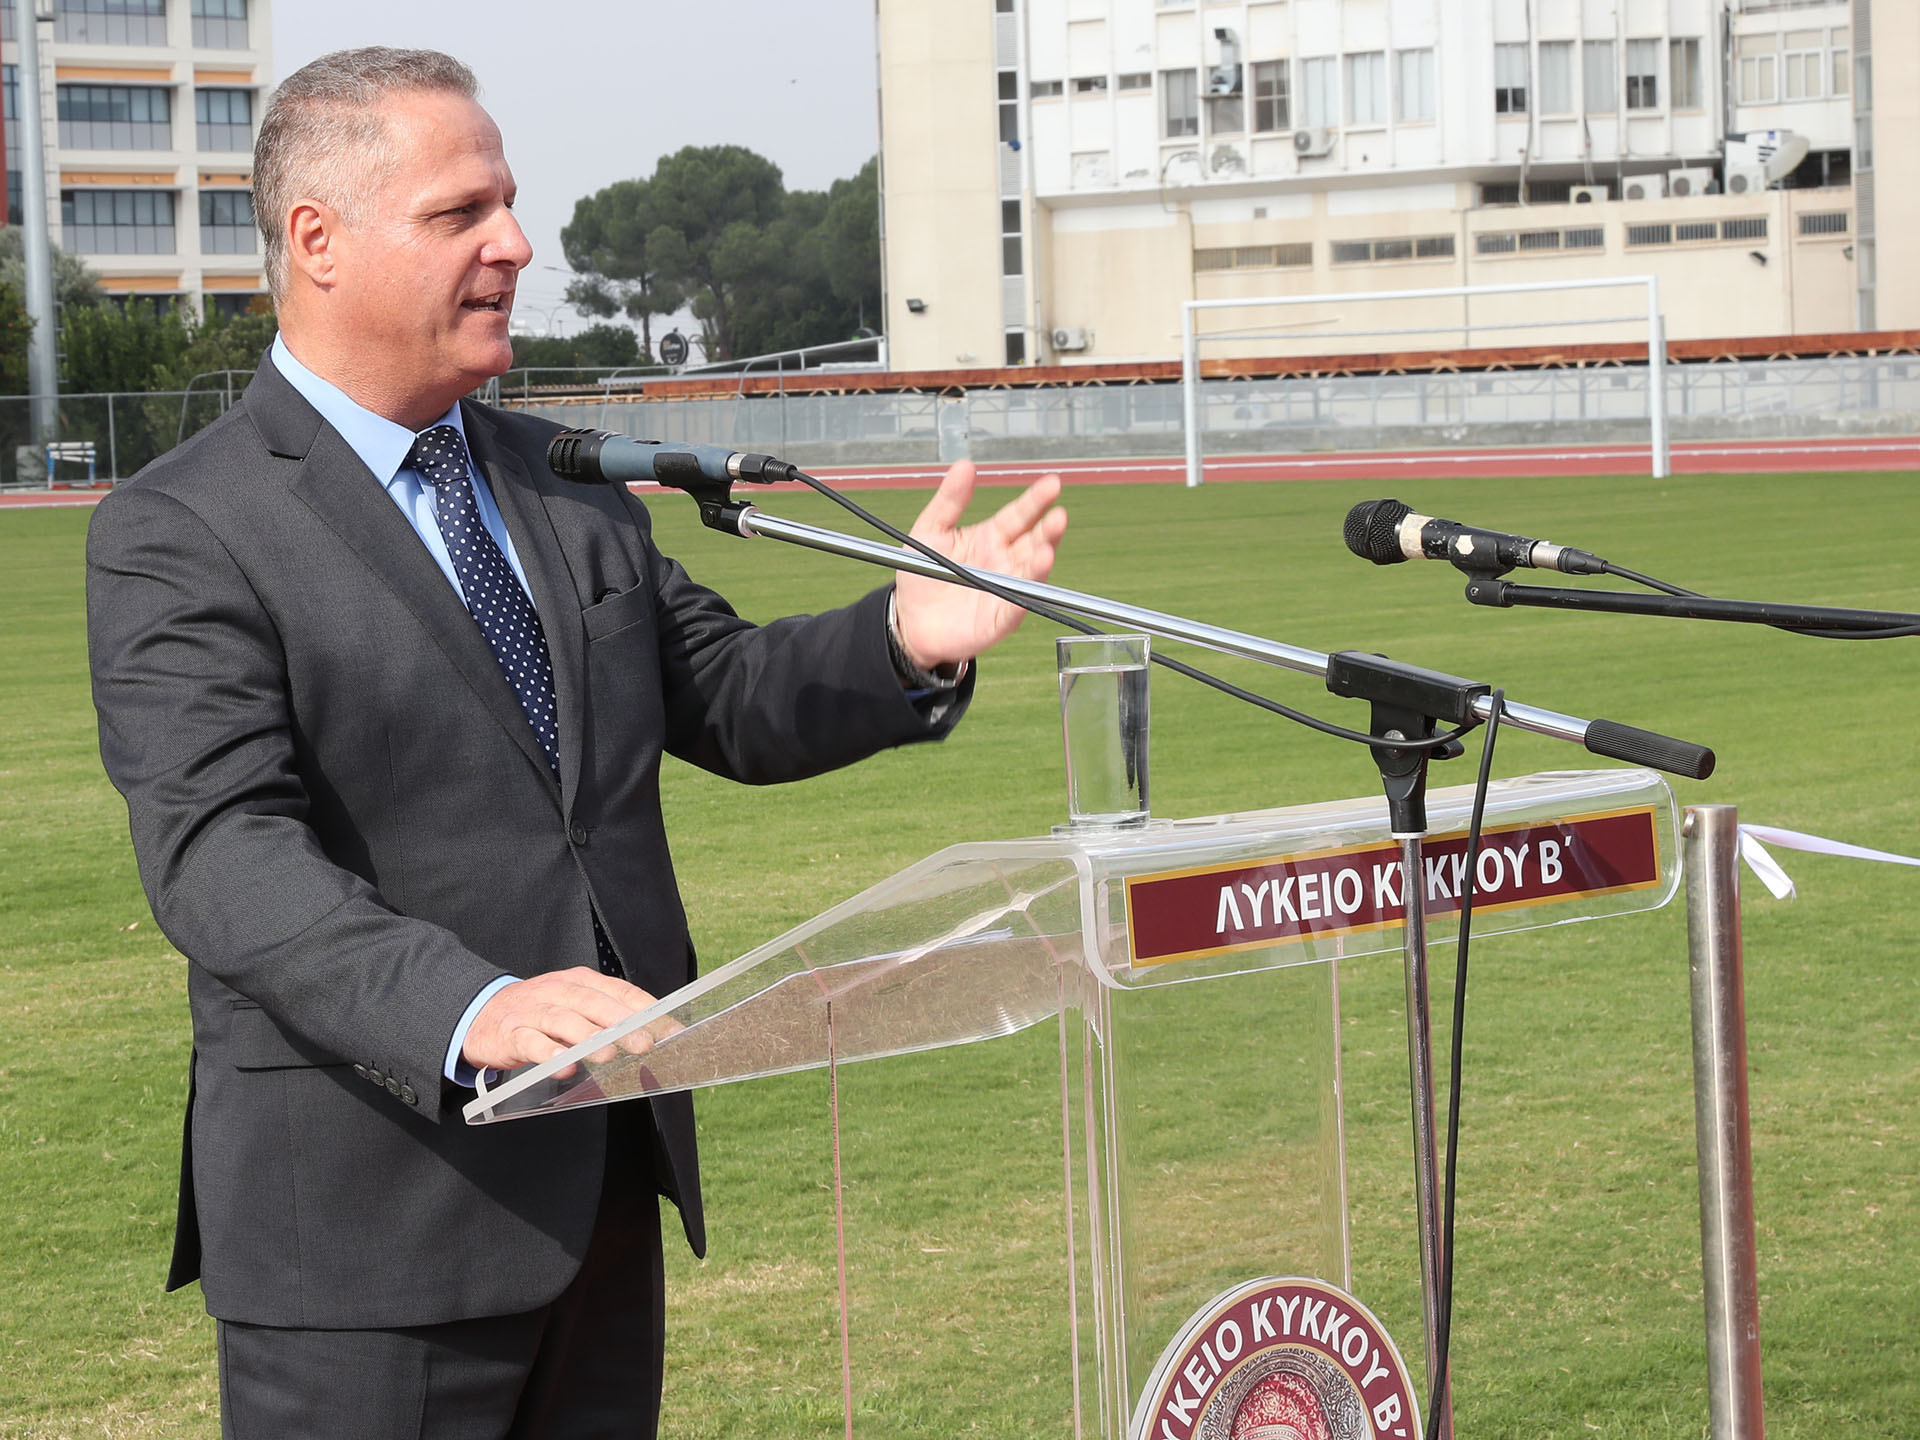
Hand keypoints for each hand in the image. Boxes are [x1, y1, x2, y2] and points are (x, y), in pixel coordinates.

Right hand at [461, 967, 663, 1076]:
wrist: (481, 1014)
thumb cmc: (539, 1012)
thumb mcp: (573, 1005)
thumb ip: (605, 1017)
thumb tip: (649, 1034)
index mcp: (579, 981)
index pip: (618, 990)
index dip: (646, 1009)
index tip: (670, 1029)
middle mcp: (557, 991)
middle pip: (593, 1003)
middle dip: (621, 1023)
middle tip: (645, 1043)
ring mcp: (532, 1011)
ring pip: (562, 1020)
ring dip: (587, 1037)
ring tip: (609, 1055)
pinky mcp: (511, 1034)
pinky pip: (530, 1043)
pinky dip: (548, 1053)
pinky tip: (565, 1066)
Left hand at [893, 461, 1067, 669]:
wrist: (910, 621)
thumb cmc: (923, 575)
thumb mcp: (930, 530)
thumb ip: (950, 500)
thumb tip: (965, 465)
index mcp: (991, 537)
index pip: (1020, 515)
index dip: (1036, 500)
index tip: (1052, 484)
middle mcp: (1005, 562)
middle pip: (1033, 542)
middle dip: (1049, 530)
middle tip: (1059, 516)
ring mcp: (1006, 590)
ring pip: (1031, 573)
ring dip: (1042, 561)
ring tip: (1048, 548)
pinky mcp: (1000, 619)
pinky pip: (1016, 607)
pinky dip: (1025, 595)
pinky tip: (1032, 583)